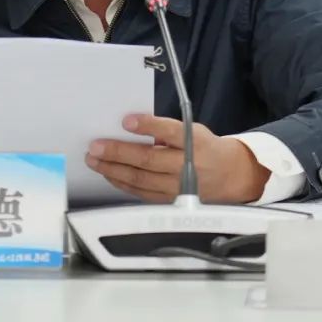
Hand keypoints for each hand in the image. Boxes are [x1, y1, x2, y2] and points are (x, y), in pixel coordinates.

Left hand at [84, 114, 269, 203]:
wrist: (228, 176)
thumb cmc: (204, 148)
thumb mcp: (192, 130)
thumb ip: (166, 130)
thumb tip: (130, 127)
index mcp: (194, 142)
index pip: (170, 132)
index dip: (148, 126)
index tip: (126, 120)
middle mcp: (186, 166)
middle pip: (148, 160)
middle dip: (118, 152)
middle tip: (95, 146)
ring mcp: (177, 187)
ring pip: (140, 179)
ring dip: (112, 169)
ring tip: (93, 160)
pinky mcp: (169, 200)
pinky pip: (140, 192)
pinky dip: (121, 182)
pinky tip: (108, 173)